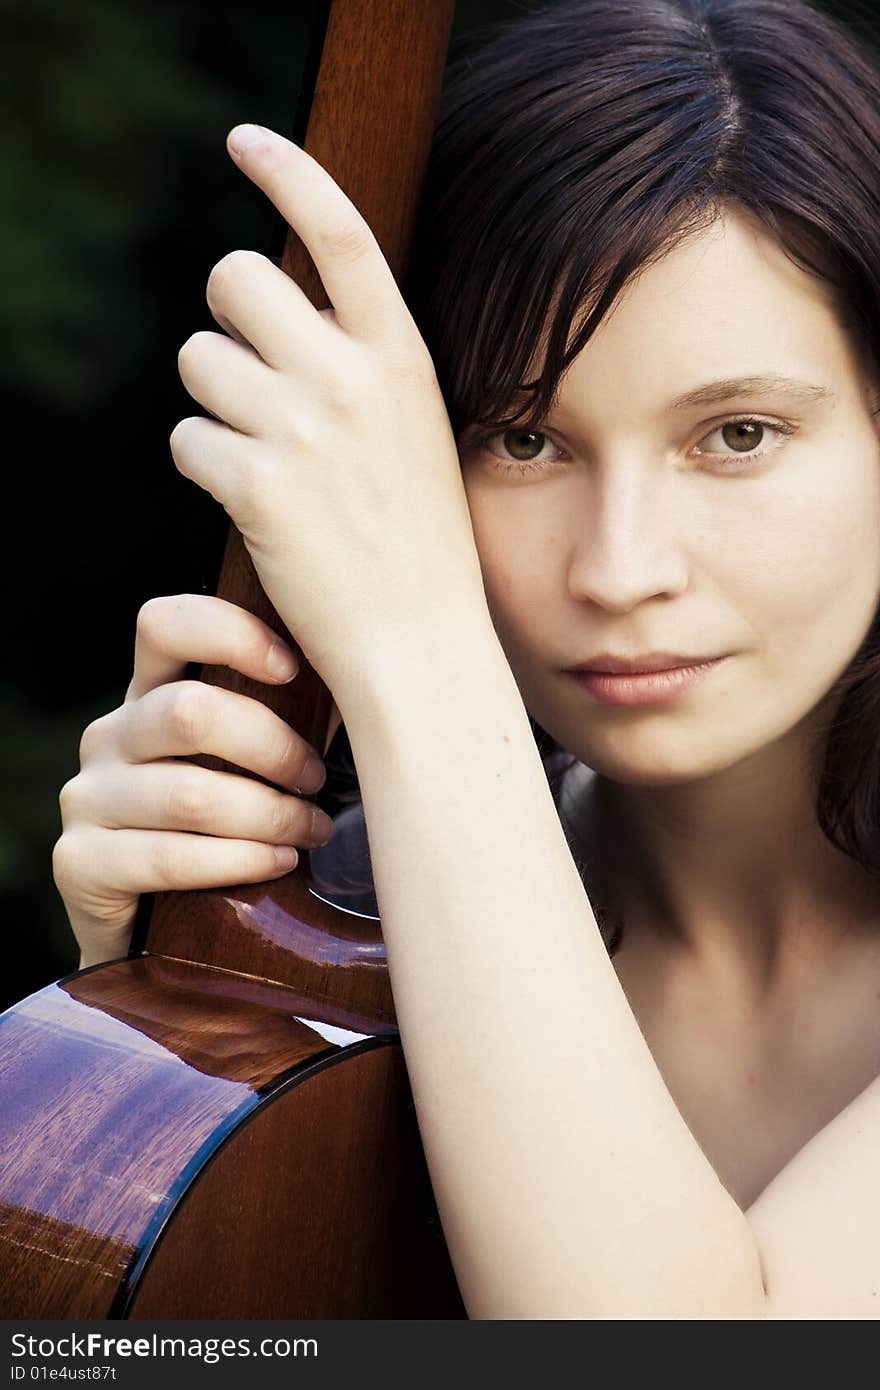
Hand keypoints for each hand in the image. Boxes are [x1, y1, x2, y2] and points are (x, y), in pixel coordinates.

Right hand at [52, 594, 334, 968]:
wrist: (157, 936)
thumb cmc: (231, 830)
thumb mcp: (249, 764)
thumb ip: (279, 717)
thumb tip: (369, 686)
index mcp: (148, 695)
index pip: (164, 625)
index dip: (229, 634)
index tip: (293, 669)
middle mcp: (108, 737)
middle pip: (189, 713)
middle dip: (273, 748)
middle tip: (317, 781)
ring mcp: (85, 799)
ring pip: (190, 794)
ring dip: (270, 814)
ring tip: (312, 830)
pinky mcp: (78, 863)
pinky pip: (170, 857)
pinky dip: (239, 861)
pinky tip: (279, 863)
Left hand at [170, 123, 487, 696]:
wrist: (420, 642)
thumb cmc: (420, 543)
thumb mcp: (416, 433)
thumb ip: (362, 367)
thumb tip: (284, 311)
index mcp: (401, 358)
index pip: (341, 231)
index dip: (289, 171)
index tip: (246, 142)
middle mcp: (350, 378)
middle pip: (235, 278)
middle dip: (225, 317)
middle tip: (245, 364)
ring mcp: (300, 430)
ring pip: (197, 359)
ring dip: (211, 399)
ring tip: (256, 451)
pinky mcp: (252, 485)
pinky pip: (186, 437)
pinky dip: (205, 465)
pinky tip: (250, 502)